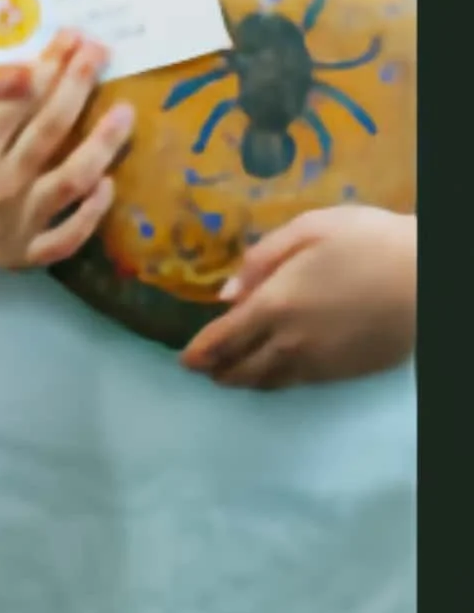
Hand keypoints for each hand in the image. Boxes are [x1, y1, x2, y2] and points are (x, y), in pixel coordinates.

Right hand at [0, 33, 133, 271]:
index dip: (53, 65)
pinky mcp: (25, 252)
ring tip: (126, 112)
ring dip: (103, 144)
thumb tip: (29, 69)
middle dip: (79, 85)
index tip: (75, 38)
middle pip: (51, 130)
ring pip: (72, 180)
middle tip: (102, 53)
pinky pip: (68, 237)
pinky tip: (109, 182)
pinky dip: (93, 214)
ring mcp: (14, 223)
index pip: (23, 98)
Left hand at [182, 207, 414, 389]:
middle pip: (244, 367)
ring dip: (246, 381)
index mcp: (276, 303)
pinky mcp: (348, 372)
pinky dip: (279, 382)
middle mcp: (293, 340)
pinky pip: (302, 383)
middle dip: (218, 371)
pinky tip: (274, 374)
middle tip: (202, 371)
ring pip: (273, 381)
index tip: (183, 361)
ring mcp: (322, 362)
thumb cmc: (369, 240)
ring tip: (231, 377)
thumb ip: (260, 259)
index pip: (224, 338)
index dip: (199, 352)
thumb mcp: (309, 229)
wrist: (429, 275)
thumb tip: (226, 294)